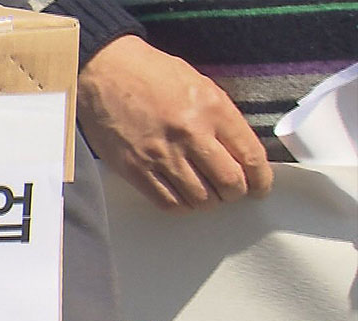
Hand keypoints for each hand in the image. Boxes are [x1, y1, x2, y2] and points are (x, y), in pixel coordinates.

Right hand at [77, 34, 272, 211]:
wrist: (104, 71)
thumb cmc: (151, 74)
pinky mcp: (135, 169)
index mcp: (211, 109)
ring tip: (204, 192)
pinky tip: (181, 195)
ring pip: (200, 198)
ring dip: (207, 201)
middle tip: (231, 191)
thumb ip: (221, 118)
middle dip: (235, 193)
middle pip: (228, 183)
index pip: (250, 156)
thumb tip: (239, 152)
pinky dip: (180, 205)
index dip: (260, 179)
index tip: (259, 188)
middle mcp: (189, 134)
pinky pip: (167, 202)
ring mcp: (160, 155)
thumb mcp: (199, 85)